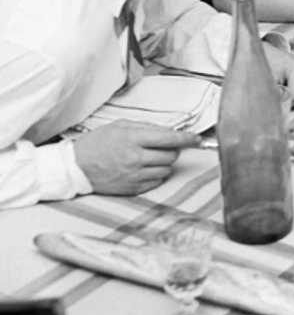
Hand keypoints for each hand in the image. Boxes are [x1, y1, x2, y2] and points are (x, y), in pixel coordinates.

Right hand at [73, 121, 199, 194]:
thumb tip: (170, 131)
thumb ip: (148, 127)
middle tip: (161, 146)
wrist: (76, 166)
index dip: (187, 139)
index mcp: (134, 139)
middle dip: (172, 149)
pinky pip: (156, 181)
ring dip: (164, 163)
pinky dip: (155, 174)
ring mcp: (134, 175)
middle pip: (171, 155)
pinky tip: (144, 168)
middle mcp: (136, 158)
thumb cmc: (98, 143)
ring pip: (166, 170)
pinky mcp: (132, 188)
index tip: (197, 139)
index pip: (170, 138)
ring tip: (149, 157)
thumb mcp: (122, 126)